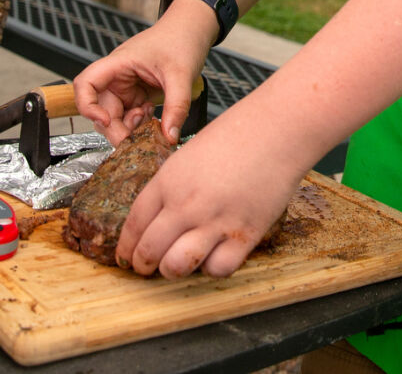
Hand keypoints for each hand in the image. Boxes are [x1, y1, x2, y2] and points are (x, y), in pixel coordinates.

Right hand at [73, 6, 216, 144]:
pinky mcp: (138, 95)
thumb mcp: (181, 74)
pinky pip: (131, 117)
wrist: (192, 30)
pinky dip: (141, 125)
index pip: (85, 84)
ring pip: (116, 118)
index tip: (105, 120)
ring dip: (130, 129)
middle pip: (102, 111)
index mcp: (118, 64)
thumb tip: (169, 136)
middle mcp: (117, 78)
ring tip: (151, 123)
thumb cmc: (180, 39)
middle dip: (116, 129)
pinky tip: (155, 120)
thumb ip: (176, 106)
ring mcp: (127, 88)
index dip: (87, 106)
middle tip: (136, 140)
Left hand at [116, 114, 305, 278]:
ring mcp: (214, 222)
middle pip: (149, 251)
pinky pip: (218, 269)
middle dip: (142, 265)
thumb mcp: (189, 155)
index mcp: (168, 181)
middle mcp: (186, 204)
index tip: (125, 256)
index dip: (126, 246)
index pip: (134, 224)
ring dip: (173, 271)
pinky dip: (212, 268)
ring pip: (177, 267)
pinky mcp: (244, 234)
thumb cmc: (238, 135)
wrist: (277, 131)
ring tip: (177, 266)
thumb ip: (172, 186)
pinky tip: (214, 256)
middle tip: (146, 268)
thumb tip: (162, 216)